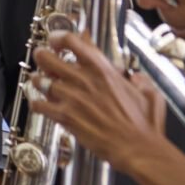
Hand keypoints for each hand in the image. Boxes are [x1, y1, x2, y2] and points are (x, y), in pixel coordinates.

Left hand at [32, 31, 166, 176]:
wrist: (136, 147)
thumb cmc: (144, 123)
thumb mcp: (148, 92)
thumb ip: (138, 79)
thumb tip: (133, 75)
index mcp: (103, 70)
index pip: (73, 41)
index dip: (58, 37)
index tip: (54, 40)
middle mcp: (84, 80)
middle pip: (48, 58)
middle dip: (41, 56)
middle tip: (41, 58)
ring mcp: (72, 97)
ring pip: (40, 80)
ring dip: (37, 80)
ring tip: (39, 81)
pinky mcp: (64, 116)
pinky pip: (38, 104)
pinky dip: (36, 103)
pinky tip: (39, 104)